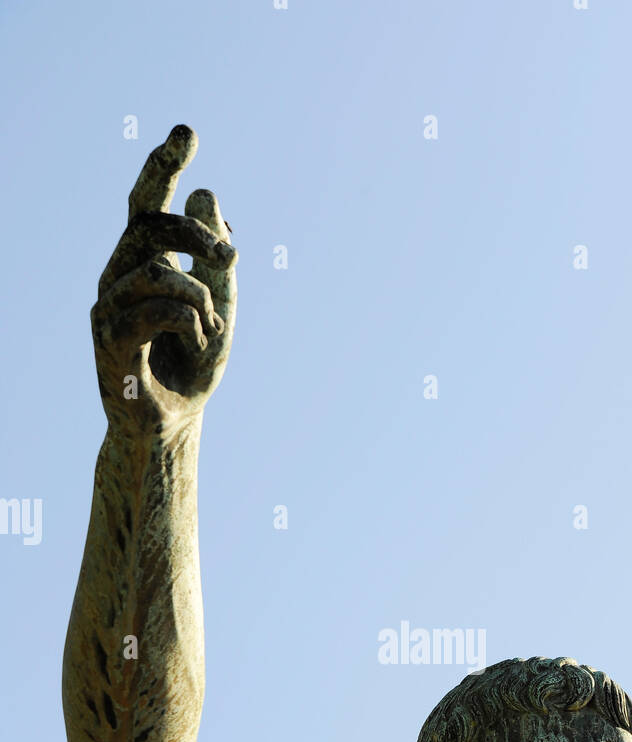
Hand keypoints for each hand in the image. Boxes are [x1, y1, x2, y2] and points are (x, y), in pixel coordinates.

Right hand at [91, 125, 237, 437]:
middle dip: (193, 232)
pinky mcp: (107, 337)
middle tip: (229, 254)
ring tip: (212, 330)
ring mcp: (108, 304)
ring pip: (156, 269)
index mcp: (144, 262)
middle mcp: (119, 275)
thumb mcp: (220, 308)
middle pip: (150, 224)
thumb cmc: (192, 368)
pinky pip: (154, 308)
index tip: (187, 132)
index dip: (164, 166)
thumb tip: (208, 193)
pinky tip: (201, 340)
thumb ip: (215, 260)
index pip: (148, 203)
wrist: (172, 425)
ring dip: (198, 296)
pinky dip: (190, 321)